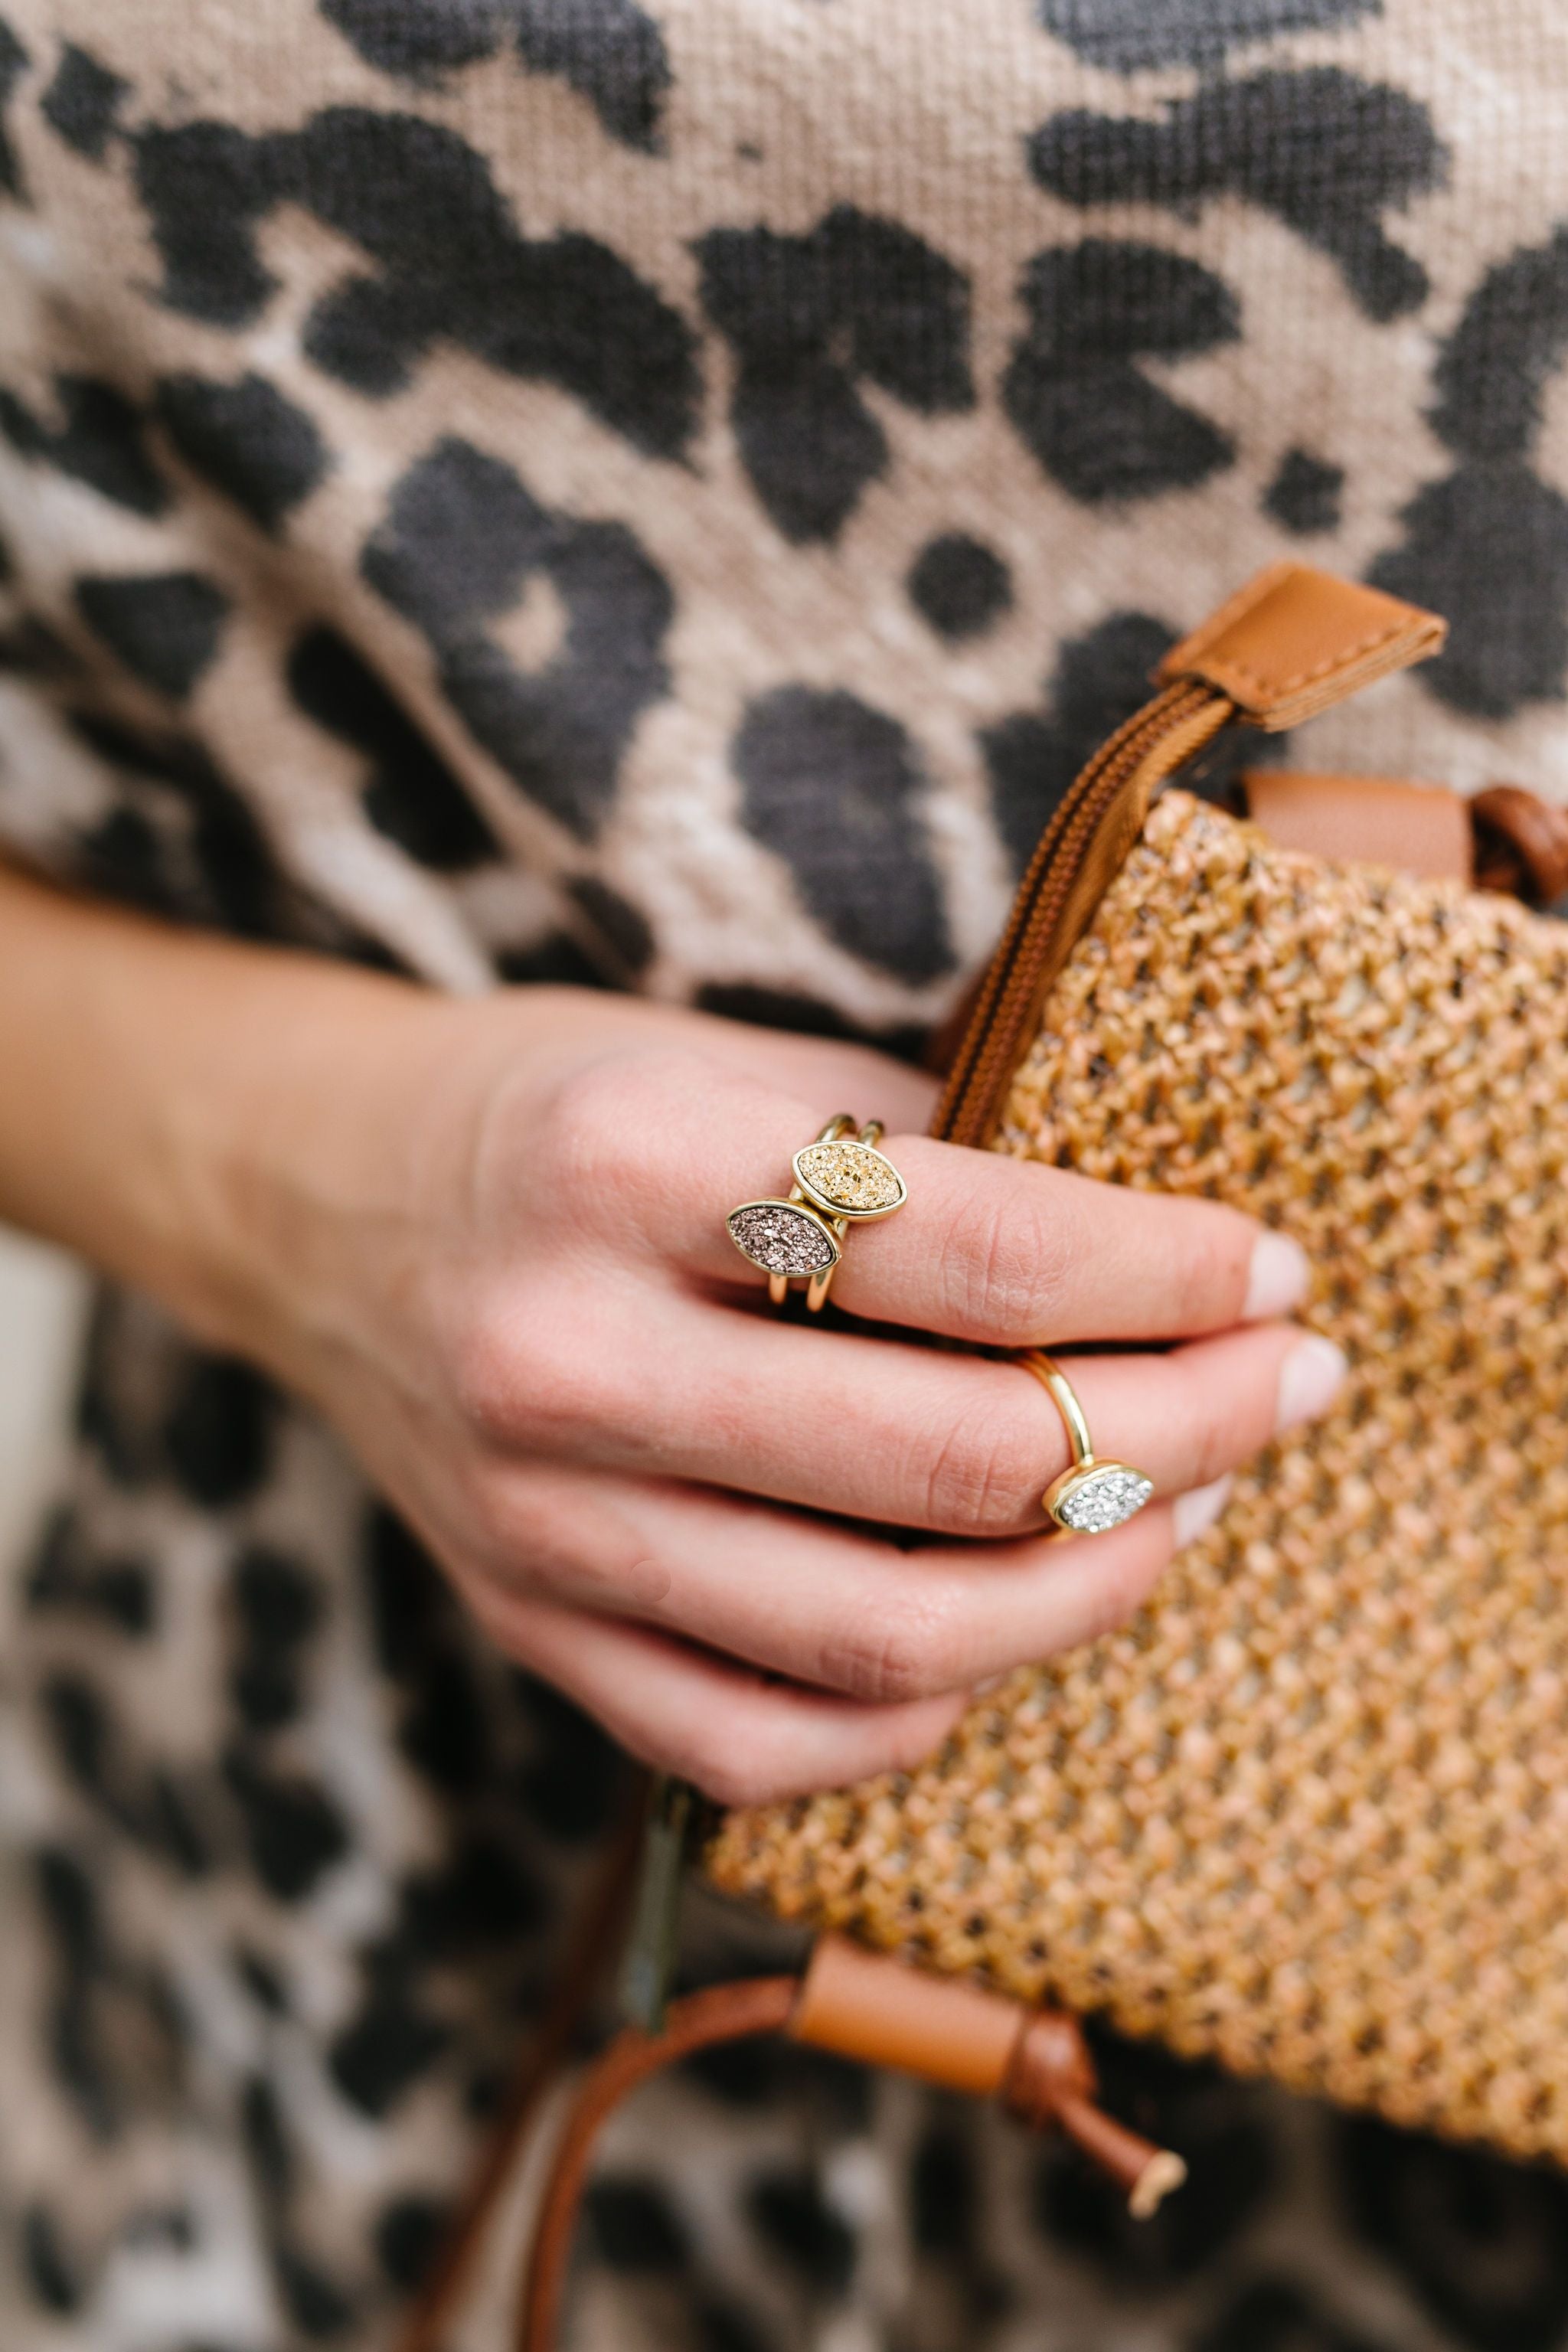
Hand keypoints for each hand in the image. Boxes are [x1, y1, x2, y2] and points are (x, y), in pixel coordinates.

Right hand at [226, 984, 1342, 1808]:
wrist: (322, 1205)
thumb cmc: (555, 1113)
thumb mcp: (725, 1060)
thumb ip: (922, 1153)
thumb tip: (1158, 1262)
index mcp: (626, 1166)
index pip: (975, 1249)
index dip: (1166, 1270)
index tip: (1271, 1272)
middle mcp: (570, 1359)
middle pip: (956, 1460)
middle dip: (1183, 1430)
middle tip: (1285, 1389)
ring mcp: (542, 1525)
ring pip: (887, 1638)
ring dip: (1091, 1585)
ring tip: (1187, 1509)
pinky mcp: (532, 1632)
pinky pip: (768, 1743)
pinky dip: (928, 1710)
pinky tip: (1011, 1625)